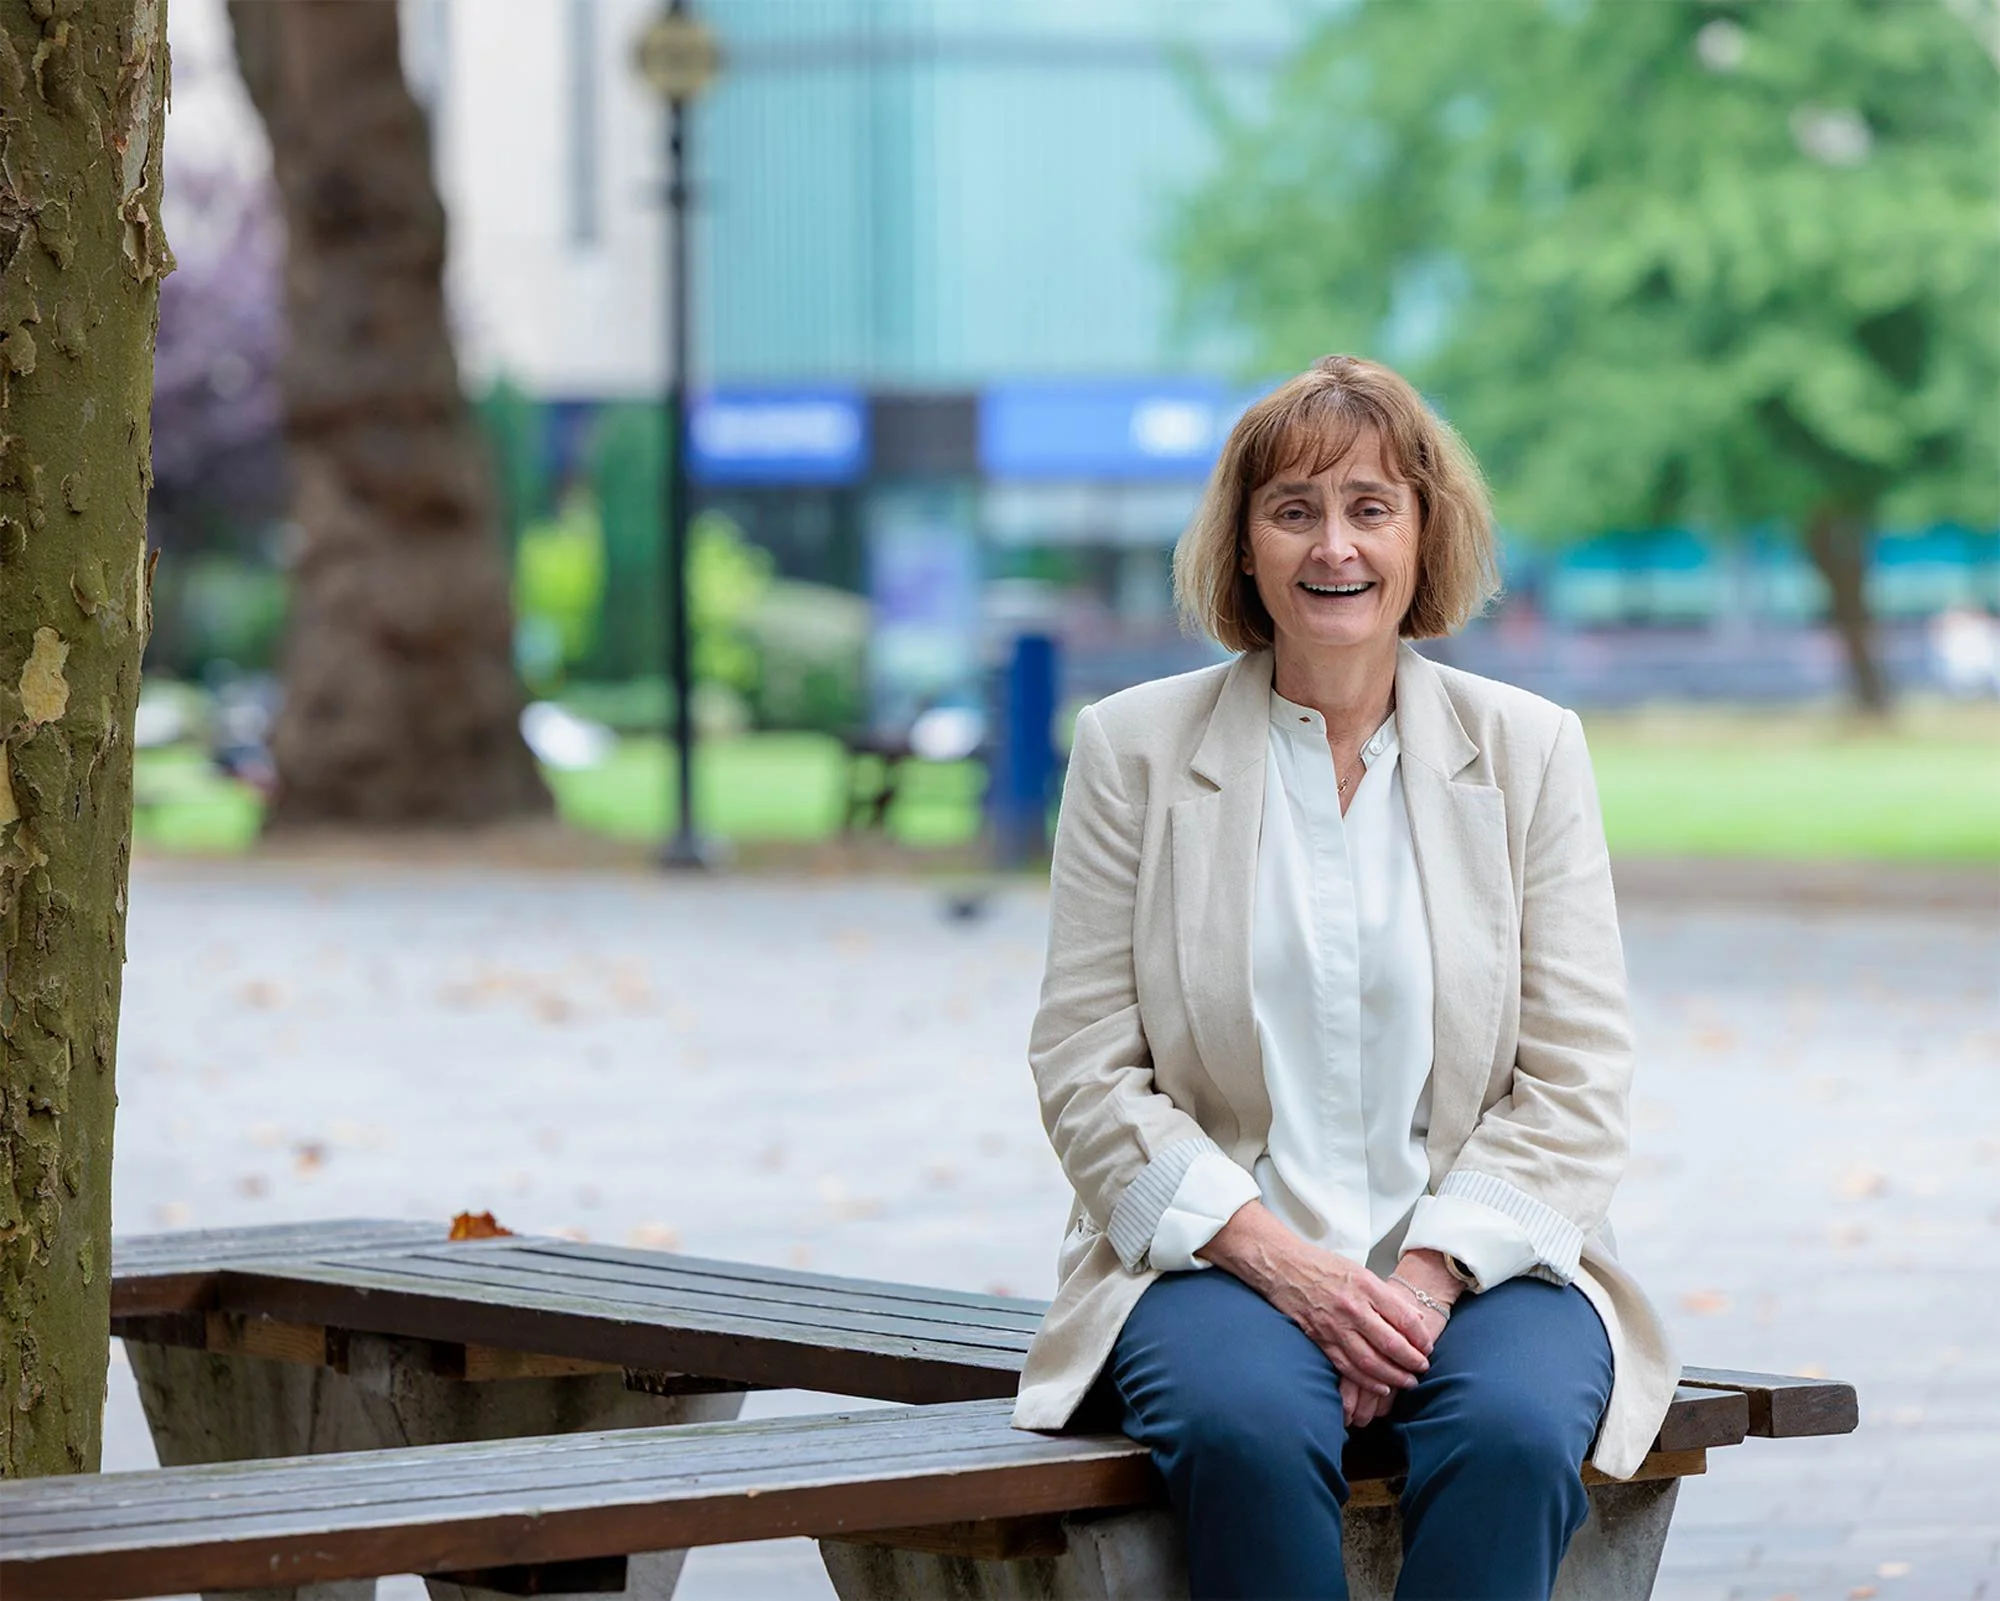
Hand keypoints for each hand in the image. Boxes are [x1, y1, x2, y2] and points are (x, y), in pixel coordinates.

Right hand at [1199, 1203, 1433, 1406]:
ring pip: (1370, 1361)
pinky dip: (1366, 1380)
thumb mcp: (1360, 1272)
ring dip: (1393, 1376)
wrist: (1283, 1266)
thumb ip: (1387, 1296)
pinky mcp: (1320, 1338)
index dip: (1420, 1338)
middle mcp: (1352, 1307)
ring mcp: (1334, 1325)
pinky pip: (1347, 1366)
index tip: (1428, 1347)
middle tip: (1423, 1369)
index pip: (1403, 1318)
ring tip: (1407, 1382)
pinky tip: (1381, 1386)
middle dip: (1412, 1362)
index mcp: (1365, 1286)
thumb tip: (1415, 1319)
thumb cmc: (1322, 1266)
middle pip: (1391, 1344)